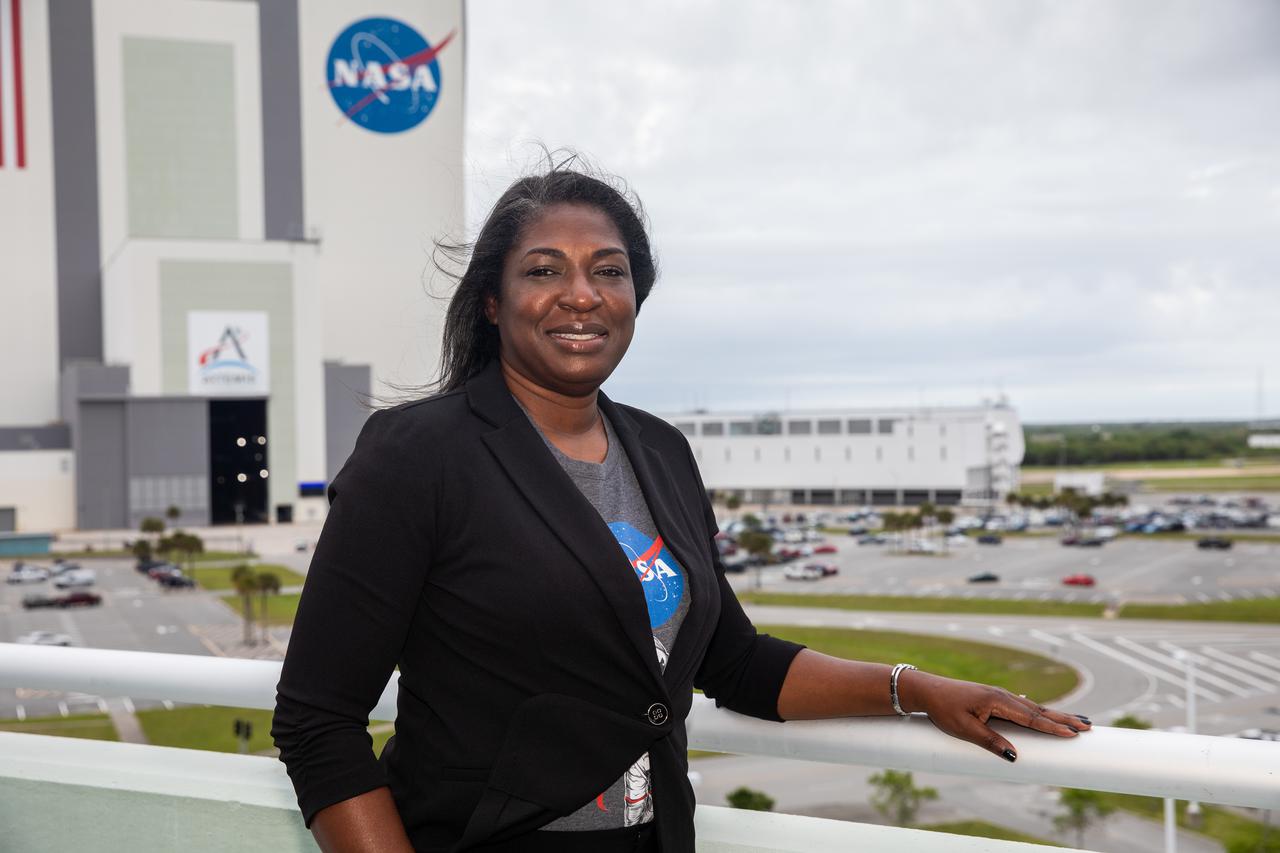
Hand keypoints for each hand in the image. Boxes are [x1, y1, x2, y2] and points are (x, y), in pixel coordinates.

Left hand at [898, 669, 1091, 761]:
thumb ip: (990, 742)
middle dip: (1064, 720)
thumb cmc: (943, 710)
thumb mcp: (964, 730)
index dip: (1053, 727)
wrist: (928, 690)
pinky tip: (1047, 714)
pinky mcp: (995, 698)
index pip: (1032, 717)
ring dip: (1055, 715)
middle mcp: (1003, 696)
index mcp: (998, 702)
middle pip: (1039, 710)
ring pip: (1033, 707)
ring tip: (1077, 721)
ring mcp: (1000, 695)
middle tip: (1088, 727)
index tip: (1074, 734)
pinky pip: (1023, 706)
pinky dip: (1040, 711)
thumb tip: (1015, 756)